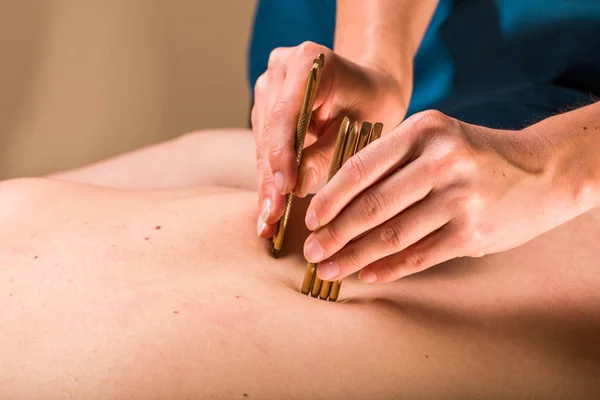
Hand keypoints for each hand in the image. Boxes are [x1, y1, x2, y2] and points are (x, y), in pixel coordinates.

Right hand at [251, 41, 409, 237]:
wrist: (371, 85)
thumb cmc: (373, 102)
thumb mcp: (360, 126)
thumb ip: (328, 153)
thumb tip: (297, 189)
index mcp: (306, 62)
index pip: (285, 114)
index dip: (282, 155)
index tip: (284, 191)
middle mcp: (279, 70)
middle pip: (269, 132)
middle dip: (271, 179)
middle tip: (271, 219)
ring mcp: (268, 88)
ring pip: (262, 143)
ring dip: (267, 183)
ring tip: (267, 222)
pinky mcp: (266, 108)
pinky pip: (265, 146)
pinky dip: (271, 176)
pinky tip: (270, 208)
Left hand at [302, 110, 594, 282]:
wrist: (543, 171)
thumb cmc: (472, 156)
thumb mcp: (434, 140)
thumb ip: (392, 162)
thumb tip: (336, 202)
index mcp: (423, 130)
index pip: (361, 168)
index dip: (330, 198)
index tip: (309, 219)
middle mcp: (441, 161)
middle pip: (372, 205)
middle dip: (335, 233)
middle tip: (312, 252)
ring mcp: (460, 198)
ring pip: (392, 235)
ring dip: (355, 257)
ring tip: (330, 269)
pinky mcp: (473, 232)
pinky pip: (419, 255)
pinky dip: (388, 268)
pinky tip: (366, 275)